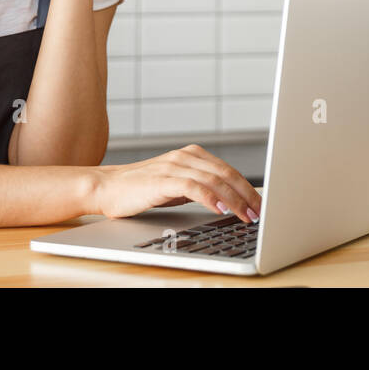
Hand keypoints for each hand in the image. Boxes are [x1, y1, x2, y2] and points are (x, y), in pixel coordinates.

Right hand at [91, 145, 262, 223]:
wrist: (108, 187)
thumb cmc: (143, 189)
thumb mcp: (177, 185)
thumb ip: (200, 187)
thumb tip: (227, 201)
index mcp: (192, 154)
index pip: (228, 170)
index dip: (247, 187)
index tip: (260, 204)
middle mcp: (186, 156)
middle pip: (226, 173)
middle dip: (246, 194)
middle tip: (259, 212)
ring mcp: (174, 166)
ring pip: (214, 180)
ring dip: (234, 200)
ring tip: (246, 215)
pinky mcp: (163, 180)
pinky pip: (193, 187)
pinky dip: (210, 198)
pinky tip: (221, 210)